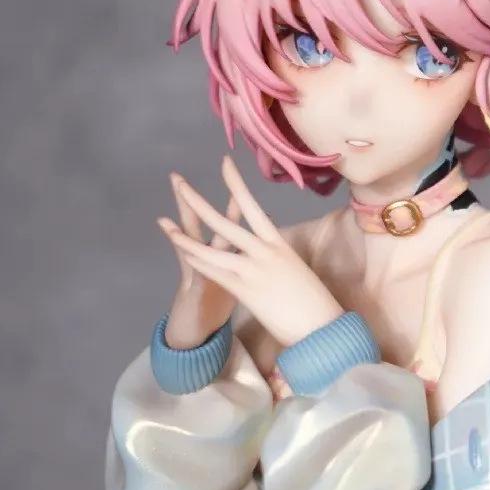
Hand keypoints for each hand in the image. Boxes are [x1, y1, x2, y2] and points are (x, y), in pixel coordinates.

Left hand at [158, 155, 343, 347]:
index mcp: (279, 244)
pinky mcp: (247, 292)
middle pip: (225, 222)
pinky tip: (183, 256)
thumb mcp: (296, 268)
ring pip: (213, 250)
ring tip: (166, 226)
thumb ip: (278, 256)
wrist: (323, 325)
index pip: (254, 207)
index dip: (236, 185)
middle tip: (180, 185)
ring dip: (186, 239)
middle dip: (199, 203)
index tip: (224, 164)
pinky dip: (198, 265)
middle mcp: (265, 252)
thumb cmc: (314, 300)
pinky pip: (215, 275)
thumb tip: (271, 251)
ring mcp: (254, 271)